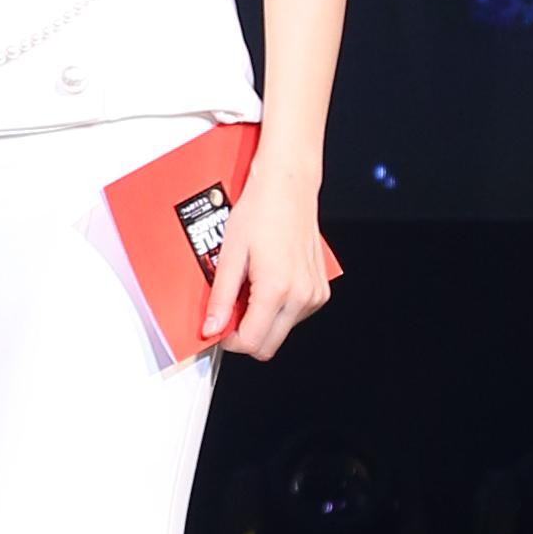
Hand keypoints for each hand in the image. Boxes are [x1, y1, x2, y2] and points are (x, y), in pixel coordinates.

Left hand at [200, 164, 333, 359]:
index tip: (218, 327)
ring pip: (281, 332)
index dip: (229, 341)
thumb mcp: (230, 254)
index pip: (251, 342)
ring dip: (262, 320)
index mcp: (277, 289)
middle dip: (245, 334)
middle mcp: (301, 296)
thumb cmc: (260, 212)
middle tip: (231, 307)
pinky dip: (277, 308)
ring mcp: (314, 294)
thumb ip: (221, 297)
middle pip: (268, 346)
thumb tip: (212, 328)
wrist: (288, 187)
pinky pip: (294, 316)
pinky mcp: (320, 290)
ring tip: (250, 286)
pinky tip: (267, 282)